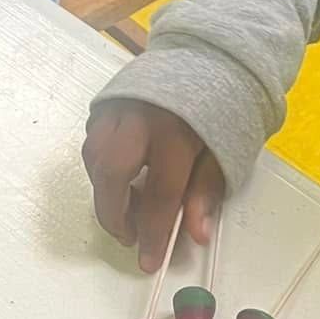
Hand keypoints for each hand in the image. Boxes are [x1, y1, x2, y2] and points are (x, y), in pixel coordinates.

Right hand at [82, 99, 224, 271]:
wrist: (207, 57)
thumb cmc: (220, 108)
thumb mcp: (226, 151)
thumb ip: (206, 192)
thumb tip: (196, 235)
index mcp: (177, 130)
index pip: (160, 192)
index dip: (153, 232)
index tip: (149, 261)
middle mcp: (139, 117)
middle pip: (112, 173)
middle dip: (113, 213)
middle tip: (128, 235)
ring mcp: (117, 106)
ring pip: (95, 157)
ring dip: (105, 190)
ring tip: (129, 207)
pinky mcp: (104, 103)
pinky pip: (93, 142)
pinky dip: (101, 167)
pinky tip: (122, 178)